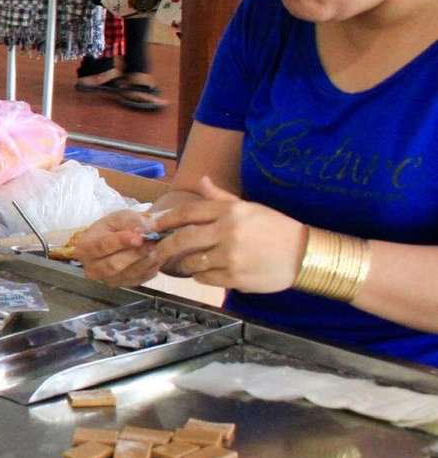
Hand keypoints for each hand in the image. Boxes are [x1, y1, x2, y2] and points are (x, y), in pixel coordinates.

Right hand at [70, 209, 166, 287]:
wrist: (123, 238)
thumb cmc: (117, 227)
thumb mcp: (121, 217)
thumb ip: (131, 221)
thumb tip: (142, 230)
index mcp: (85, 247)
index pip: (101, 246)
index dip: (120, 242)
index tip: (138, 237)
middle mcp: (92, 267)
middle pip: (114, 264)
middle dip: (136, 253)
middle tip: (153, 242)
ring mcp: (108, 279)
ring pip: (130, 273)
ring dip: (147, 260)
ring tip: (159, 246)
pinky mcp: (124, 284)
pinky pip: (140, 278)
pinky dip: (152, 266)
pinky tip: (156, 254)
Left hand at [145, 178, 305, 292]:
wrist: (305, 254)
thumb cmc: (276, 228)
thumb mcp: (249, 208)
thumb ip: (221, 198)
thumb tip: (202, 180)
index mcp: (230, 212)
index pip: (187, 212)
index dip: (165, 219)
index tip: (151, 225)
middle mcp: (228, 231)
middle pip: (182, 239)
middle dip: (163, 246)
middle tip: (153, 251)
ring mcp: (231, 256)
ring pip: (191, 261)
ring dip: (183, 264)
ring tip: (182, 263)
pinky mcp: (236, 277)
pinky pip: (206, 278)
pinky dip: (200, 276)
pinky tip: (204, 272)